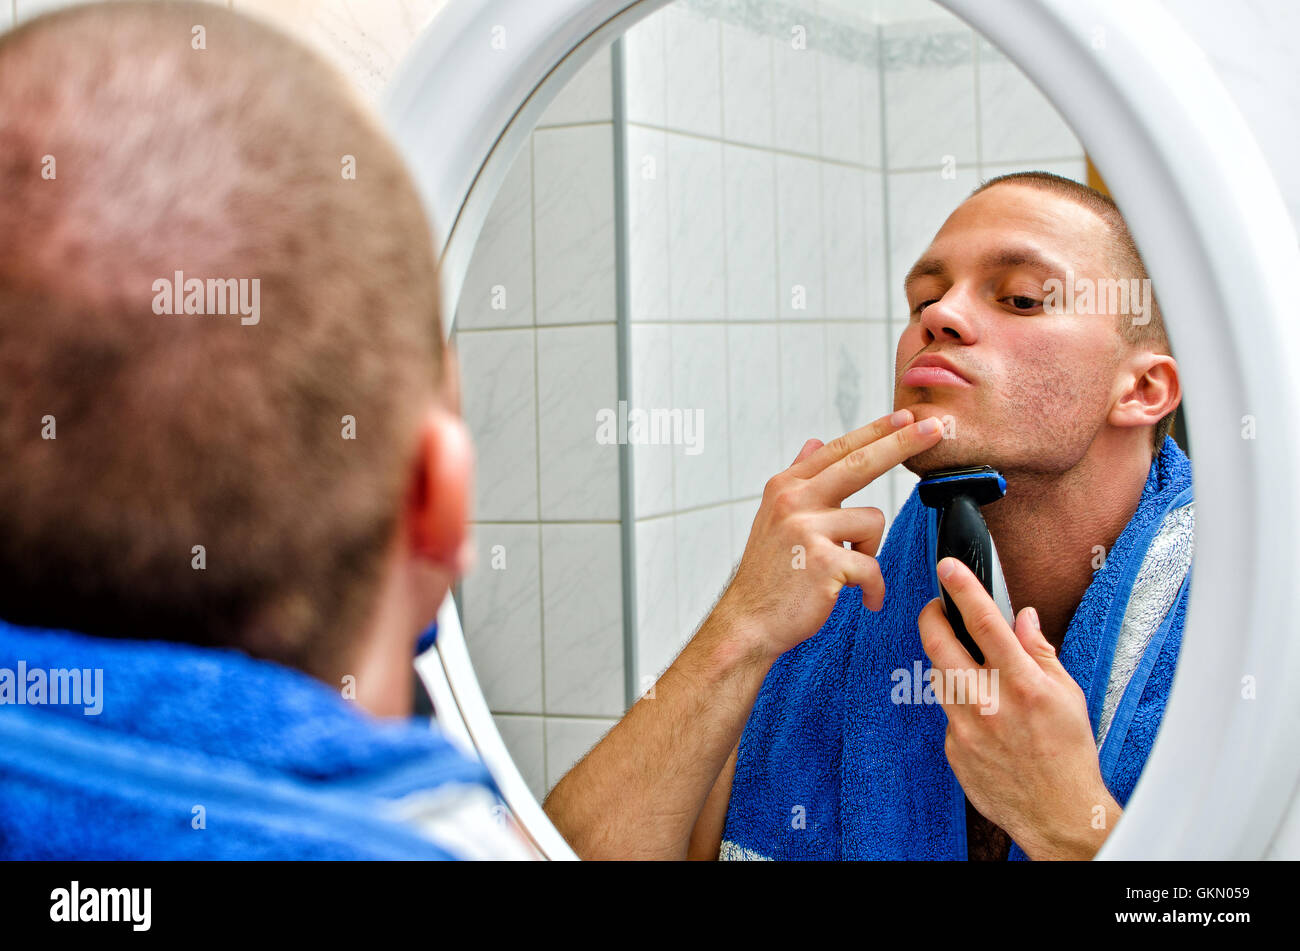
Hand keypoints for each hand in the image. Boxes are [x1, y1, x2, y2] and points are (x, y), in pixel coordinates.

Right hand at [711, 410, 944, 663]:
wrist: (748, 622)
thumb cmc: (769, 575)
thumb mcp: (775, 517)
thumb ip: (799, 478)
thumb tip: (815, 442)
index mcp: (786, 487)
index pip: (839, 450)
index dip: (875, 431)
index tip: (907, 417)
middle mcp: (793, 500)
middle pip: (860, 463)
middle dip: (902, 443)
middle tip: (935, 428)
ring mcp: (806, 528)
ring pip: (871, 522)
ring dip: (869, 552)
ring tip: (849, 574)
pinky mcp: (822, 561)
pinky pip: (871, 566)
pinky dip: (873, 588)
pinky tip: (863, 600)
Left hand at [918, 557, 1121, 859]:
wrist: (1058, 814)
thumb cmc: (1070, 754)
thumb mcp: (1068, 696)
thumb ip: (1039, 653)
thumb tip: (1021, 618)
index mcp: (1023, 685)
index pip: (986, 623)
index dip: (964, 589)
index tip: (948, 566)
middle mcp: (989, 704)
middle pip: (940, 644)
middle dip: (931, 616)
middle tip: (935, 607)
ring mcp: (965, 728)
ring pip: (938, 676)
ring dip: (946, 660)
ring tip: (966, 661)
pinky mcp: (952, 749)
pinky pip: (947, 713)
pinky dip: (959, 703)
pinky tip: (980, 713)